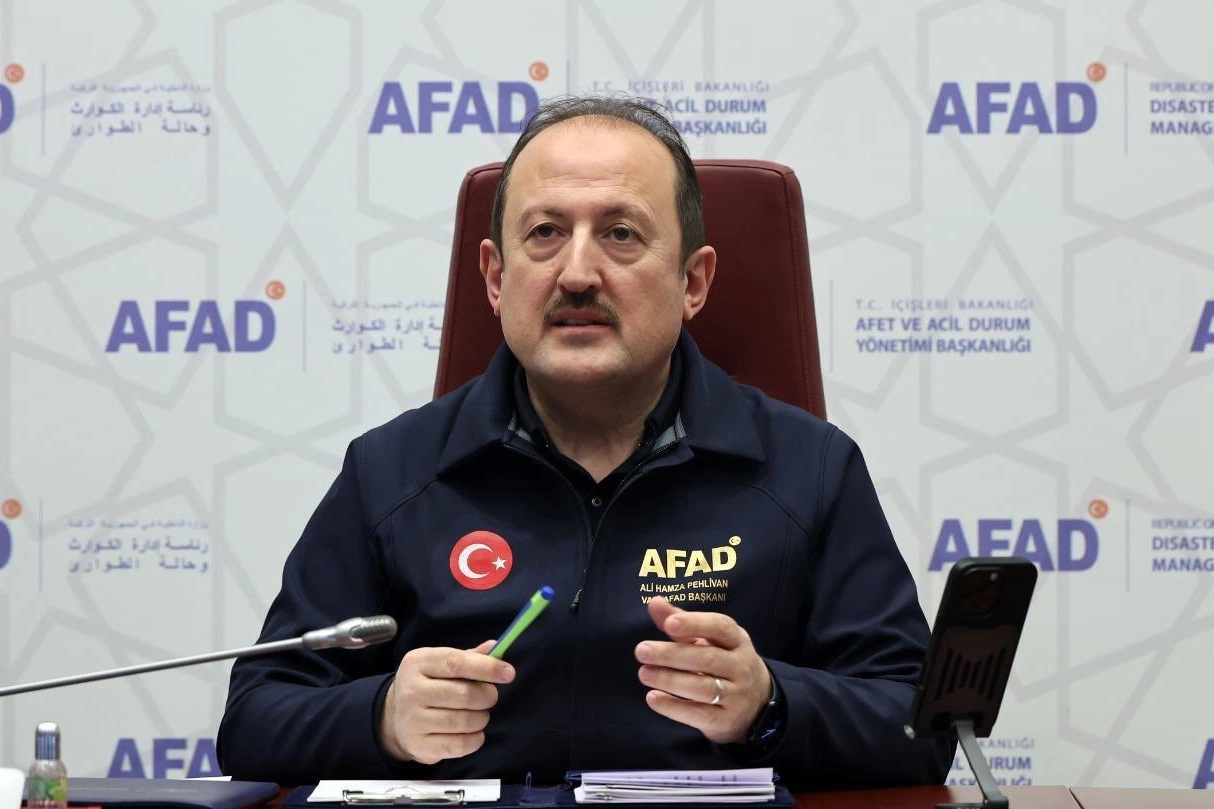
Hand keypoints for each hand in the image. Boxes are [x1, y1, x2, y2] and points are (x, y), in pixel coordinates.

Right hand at [379, 640, 514, 763]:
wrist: (394, 718)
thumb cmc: (427, 685)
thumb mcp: (440, 664)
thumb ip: (469, 656)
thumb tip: (496, 647)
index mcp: (418, 662)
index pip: (456, 663)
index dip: (486, 668)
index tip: (508, 673)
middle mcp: (411, 690)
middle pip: (464, 694)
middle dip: (487, 696)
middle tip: (490, 697)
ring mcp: (412, 720)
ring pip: (463, 721)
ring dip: (481, 718)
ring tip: (480, 714)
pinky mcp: (419, 745)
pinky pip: (458, 744)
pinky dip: (475, 739)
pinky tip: (474, 732)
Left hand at [634, 597, 772, 744]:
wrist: (757, 705)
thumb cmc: (724, 662)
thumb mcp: (710, 640)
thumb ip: (682, 622)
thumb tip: (654, 602)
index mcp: (737, 640)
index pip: (720, 628)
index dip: (695, 624)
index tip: (669, 623)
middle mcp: (741, 666)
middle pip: (707, 658)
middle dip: (672, 654)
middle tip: (642, 650)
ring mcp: (736, 695)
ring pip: (703, 687)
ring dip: (670, 680)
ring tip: (644, 673)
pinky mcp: (725, 720)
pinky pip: (699, 714)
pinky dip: (674, 707)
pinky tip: (653, 697)